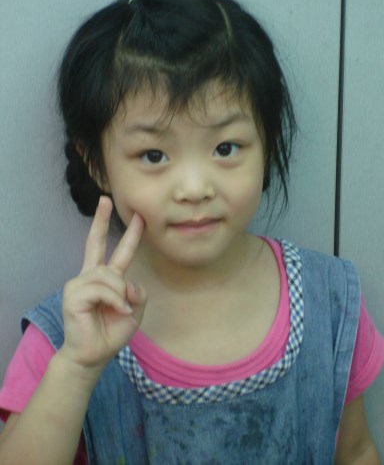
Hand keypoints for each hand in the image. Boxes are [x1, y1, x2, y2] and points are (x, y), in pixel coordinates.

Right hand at [59, 196, 146, 370]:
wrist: (93, 356)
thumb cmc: (111, 332)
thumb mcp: (135, 310)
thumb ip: (138, 292)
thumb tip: (127, 283)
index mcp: (106, 278)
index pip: (116, 251)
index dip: (128, 234)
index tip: (137, 216)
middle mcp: (90, 276)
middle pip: (95, 243)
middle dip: (100, 220)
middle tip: (105, 199)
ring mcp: (79, 283)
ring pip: (110, 275)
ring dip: (121, 294)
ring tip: (122, 310)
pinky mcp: (74, 294)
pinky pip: (103, 289)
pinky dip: (115, 301)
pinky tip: (116, 311)